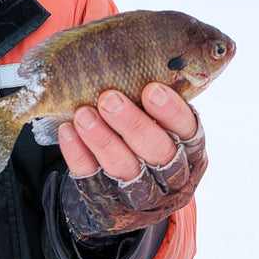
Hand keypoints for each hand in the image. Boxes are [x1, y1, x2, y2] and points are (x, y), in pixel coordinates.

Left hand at [56, 83, 206, 236]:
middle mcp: (173, 177)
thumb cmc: (144, 138)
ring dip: (103, 140)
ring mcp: (142, 196)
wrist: (122, 196)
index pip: (188, 131)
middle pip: (158, 153)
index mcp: (191, 151)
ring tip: (83, 114)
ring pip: (125, 170)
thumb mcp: (160, 125)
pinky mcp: (110, 205)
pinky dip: (78, 154)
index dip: (171, 112)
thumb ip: (157, 101)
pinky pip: (92, 179)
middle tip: (109, 98)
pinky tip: (67, 131)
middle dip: (132, 124)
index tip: (151, 89)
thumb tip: (141, 54)